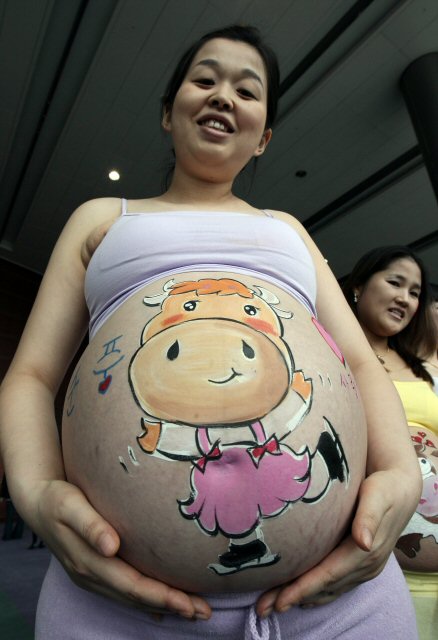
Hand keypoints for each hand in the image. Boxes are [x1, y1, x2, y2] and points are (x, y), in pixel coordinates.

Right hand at [28, 480, 210, 619]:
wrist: (37, 502)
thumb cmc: (57, 498)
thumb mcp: (69, 505)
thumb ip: (90, 525)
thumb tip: (112, 546)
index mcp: (89, 563)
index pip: (132, 585)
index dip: (162, 596)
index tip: (188, 603)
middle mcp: (91, 575)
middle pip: (137, 597)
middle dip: (172, 605)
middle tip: (204, 612)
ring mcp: (92, 577)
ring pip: (132, 597)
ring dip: (163, 604)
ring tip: (193, 610)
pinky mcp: (95, 570)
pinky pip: (124, 591)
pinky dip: (145, 600)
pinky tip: (163, 607)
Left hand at [256, 468, 419, 615]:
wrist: (400, 489)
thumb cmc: (383, 487)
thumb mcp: (377, 494)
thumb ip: (368, 516)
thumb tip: (363, 541)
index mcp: (367, 551)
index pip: (328, 574)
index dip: (303, 588)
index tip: (280, 600)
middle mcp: (367, 566)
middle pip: (324, 587)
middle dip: (293, 597)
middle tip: (262, 608)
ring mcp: (365, 569)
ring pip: (329, 590)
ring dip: (301, 598)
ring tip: (272, 604)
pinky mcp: (361, 566)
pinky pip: (336, 586)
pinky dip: (317, 593)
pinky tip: (301, 597)